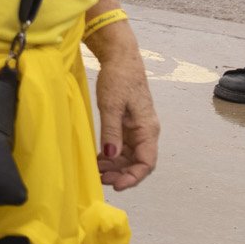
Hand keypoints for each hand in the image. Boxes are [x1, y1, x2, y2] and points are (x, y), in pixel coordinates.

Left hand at [93, 40, 159, 190]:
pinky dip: (111, 155)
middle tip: (101, 179)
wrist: (121, 58)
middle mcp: (146, 131)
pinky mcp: (127, 125)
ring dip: (115, 166)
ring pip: (129, 156)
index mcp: (148, 128)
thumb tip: (110, 156)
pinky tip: (98, 159)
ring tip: (96, 171)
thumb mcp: (112, 105)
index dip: (133, 177)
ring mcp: (136, 129)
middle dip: (121, 174)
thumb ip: (111, 132)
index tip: (116, 185)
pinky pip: (122, 147)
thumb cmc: (119, 78)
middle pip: (138, 162)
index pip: (147, 162)